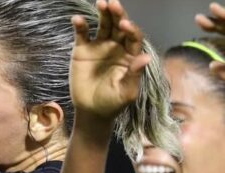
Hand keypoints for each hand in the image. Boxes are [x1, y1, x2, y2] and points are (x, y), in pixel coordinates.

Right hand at [70, 0, 150, 122]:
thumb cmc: (113, 103)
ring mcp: (99, 46)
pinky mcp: (83, 49)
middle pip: (119, 26)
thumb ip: (135, 75)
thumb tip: (146, 57)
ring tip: (101, 3)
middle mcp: (117, 46)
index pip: (133, 37)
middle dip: (118, 14)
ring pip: (103, 25)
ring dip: (103, 14)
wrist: (91, 111)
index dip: (131, 29)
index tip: (125, 25)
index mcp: (130, 55)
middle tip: (114, 4)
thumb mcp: (126, 92)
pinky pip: (82, 34)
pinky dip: (80, 25)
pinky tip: (77, 20)